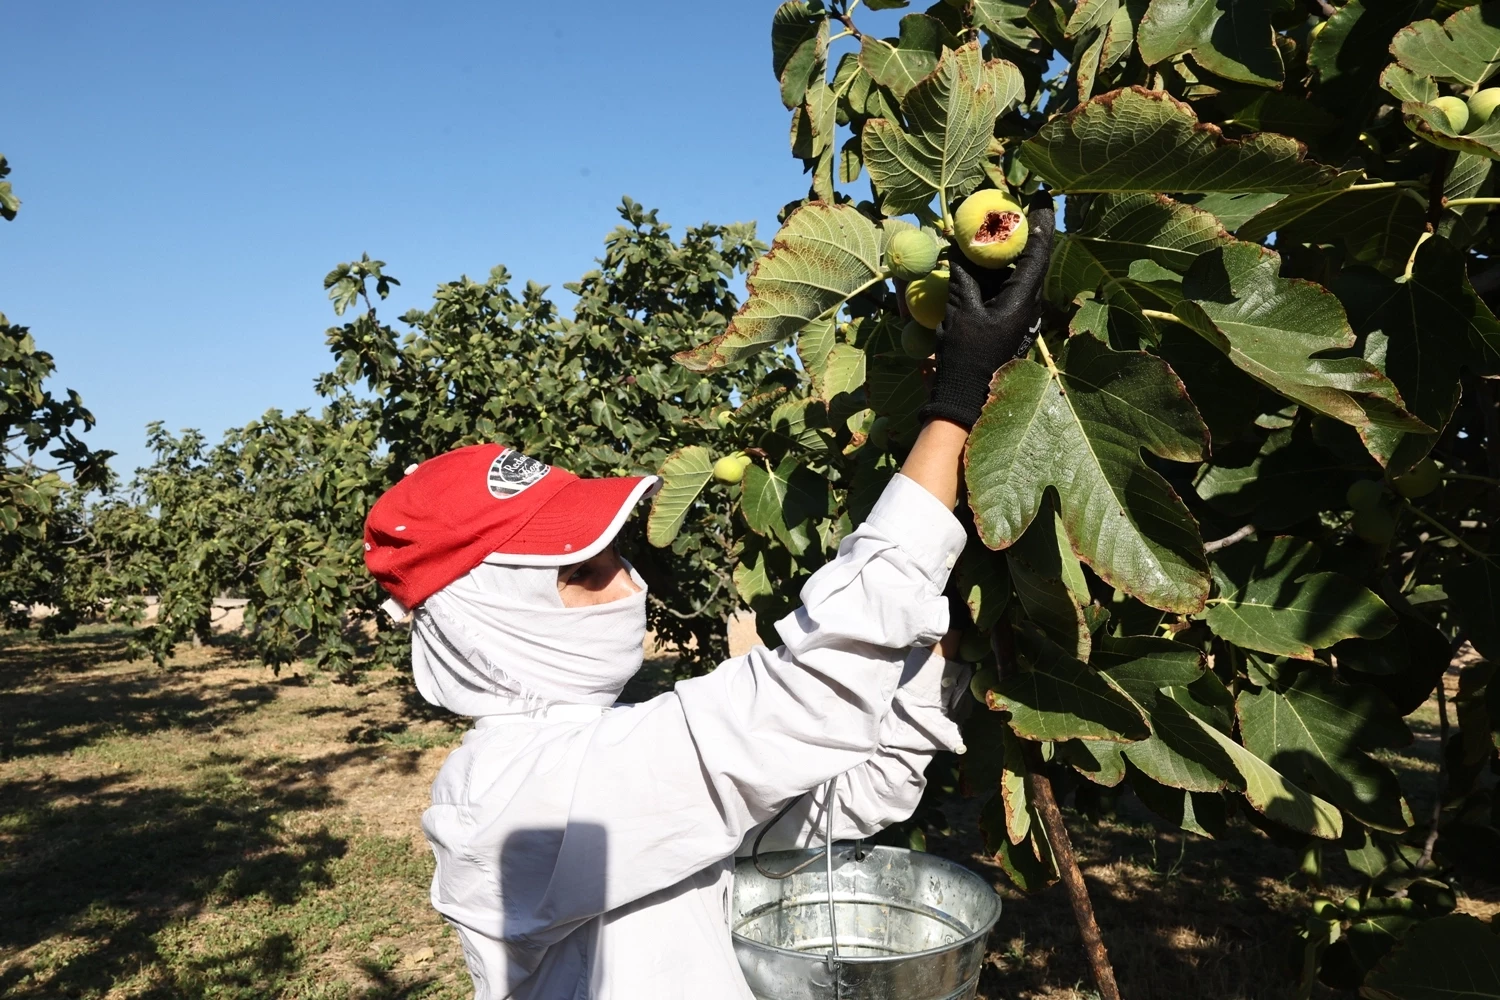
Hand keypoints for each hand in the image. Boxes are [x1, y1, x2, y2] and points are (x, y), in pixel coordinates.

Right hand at [919, 192, 1055, 428]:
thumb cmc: (965, 356)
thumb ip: (963, 275)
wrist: (966, 398)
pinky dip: (992, 273)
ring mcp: (1020, 314)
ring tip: (985, 230)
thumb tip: (959, 244)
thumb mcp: (959, 310)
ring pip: (1016, 272)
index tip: (1040, 194)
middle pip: (1029, 257)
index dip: (1040, 219)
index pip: (1039, 249)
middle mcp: (1029, 304)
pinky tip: (974, 263)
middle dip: (1018, 230)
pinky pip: (1004, 289)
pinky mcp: (1009, 322)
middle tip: (1006, 206)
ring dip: (1002, 253)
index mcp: (1024, 299)